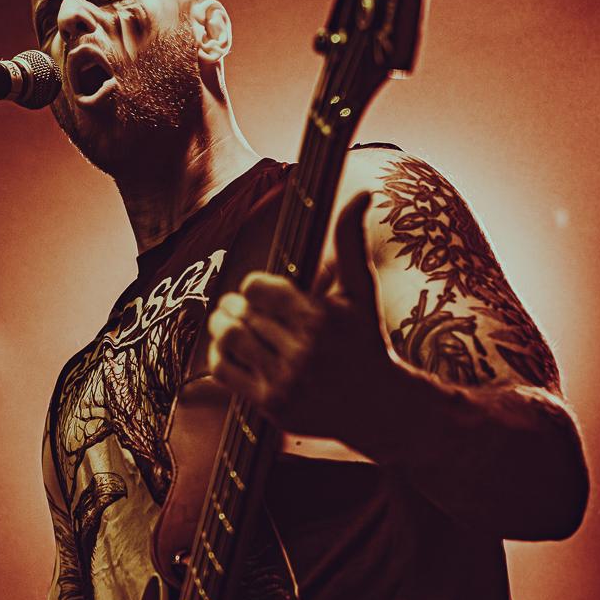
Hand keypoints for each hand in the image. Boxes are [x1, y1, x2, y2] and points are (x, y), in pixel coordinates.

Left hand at [206, 192, 393, 443]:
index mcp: (321, 316)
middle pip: (241, 314)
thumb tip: (361, 193)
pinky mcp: (273, 405)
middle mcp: (304, 350)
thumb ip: (351, 241)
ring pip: (230, 339)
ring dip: (221, 328)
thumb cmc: (366, 341)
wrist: (380, 406)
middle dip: (235, 308)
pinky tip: (228, 350)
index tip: (261, 292)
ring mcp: (288, 380)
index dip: (254, 287)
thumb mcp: (361, 291)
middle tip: (236, 308)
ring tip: (226, 323)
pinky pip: (226, 372)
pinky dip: (219, 356)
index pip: (256, 288)